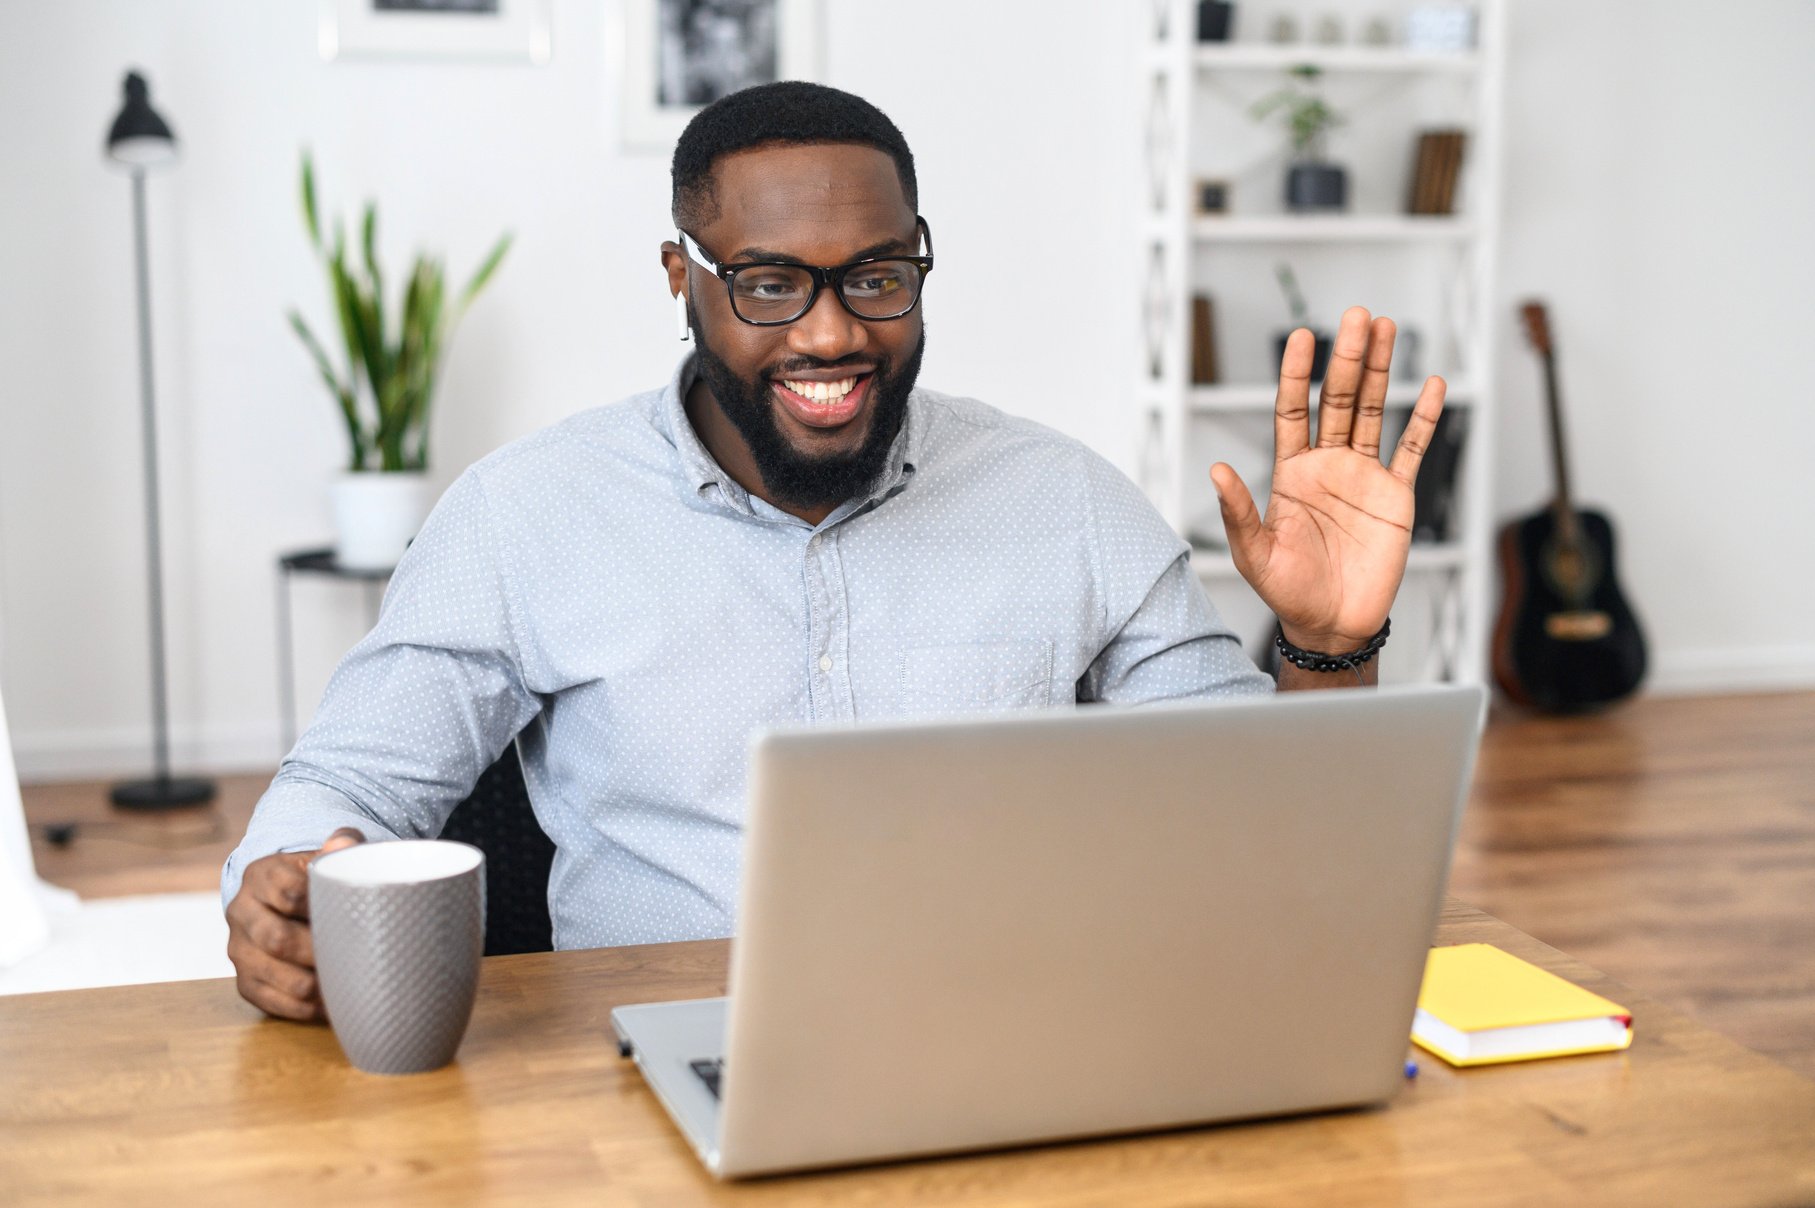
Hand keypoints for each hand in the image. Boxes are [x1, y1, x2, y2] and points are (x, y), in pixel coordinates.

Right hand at [225, 827, 364, 1020]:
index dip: (321, 905)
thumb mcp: (326, 858)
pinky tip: (330, 1004)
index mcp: (261, 875)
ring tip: (345, 984)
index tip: (349, 912)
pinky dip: (302, 1007)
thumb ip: (340, 844)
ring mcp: (239, 949)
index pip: (289, 892)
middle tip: (353, 956)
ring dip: (311, 984)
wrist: (288, 902)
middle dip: (317, 950)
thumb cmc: (317, 880)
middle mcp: (241, 911)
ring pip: (270, 973)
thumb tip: (342, 843)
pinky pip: (268, 1000)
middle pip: (277, 938)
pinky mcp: (245, 981)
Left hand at [1210, 306, 1445, 652]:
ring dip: (1381, 371)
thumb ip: (1238, 511)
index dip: (1296, 374)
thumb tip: (1216, 470)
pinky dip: (1425, 419)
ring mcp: (1363, 476)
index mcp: (1290, 472)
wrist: (1332, 624)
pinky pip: (1412, 450)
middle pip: (1337, 400)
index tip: (1301, 336)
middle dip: (1347, 358)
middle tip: (1357, 314)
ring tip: (1387, 328)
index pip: (1291, 411)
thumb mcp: (1254, 553)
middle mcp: (1327, 465)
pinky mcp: (1396, 496)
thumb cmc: (1287, 591)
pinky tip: (1434, 386)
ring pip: (1373, 411)